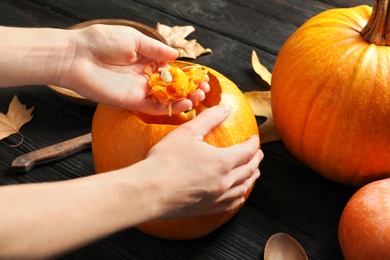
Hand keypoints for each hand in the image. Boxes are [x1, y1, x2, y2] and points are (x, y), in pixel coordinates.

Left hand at [58, 24, 208, 114]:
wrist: (76, 56)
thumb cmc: (101, 41)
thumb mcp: (133, 38)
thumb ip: (155, 49)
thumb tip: (175, 56)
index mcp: (145, 60)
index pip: (172, 69)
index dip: (188, 73)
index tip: (202, 76)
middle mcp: (145, 77)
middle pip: (173, 86)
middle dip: (190, 88)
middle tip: (204, 89)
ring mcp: (139, 91)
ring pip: (167, 99)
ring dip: (185, 99)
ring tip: (199, 97)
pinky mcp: (132, 102)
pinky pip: (155, 108)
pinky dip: (170, 108)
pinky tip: (185, 104)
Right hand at [146, 104, 262, 218]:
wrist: (150, 191)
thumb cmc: (166, 161)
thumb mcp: (188, 132)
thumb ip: (209, 118)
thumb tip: (226, 108)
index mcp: (223, 162)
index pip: (247, 151)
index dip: (253, 143)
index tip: (254, 139)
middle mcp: (225, 182)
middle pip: (249, 170)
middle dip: (256, 160)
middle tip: (258, 154)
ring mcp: (217, 198)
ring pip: (243, 188)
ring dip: (251, 178)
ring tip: (254, 172)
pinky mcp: (208, 209)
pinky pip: (232, 204)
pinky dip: (239, 196)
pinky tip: (238, 195)